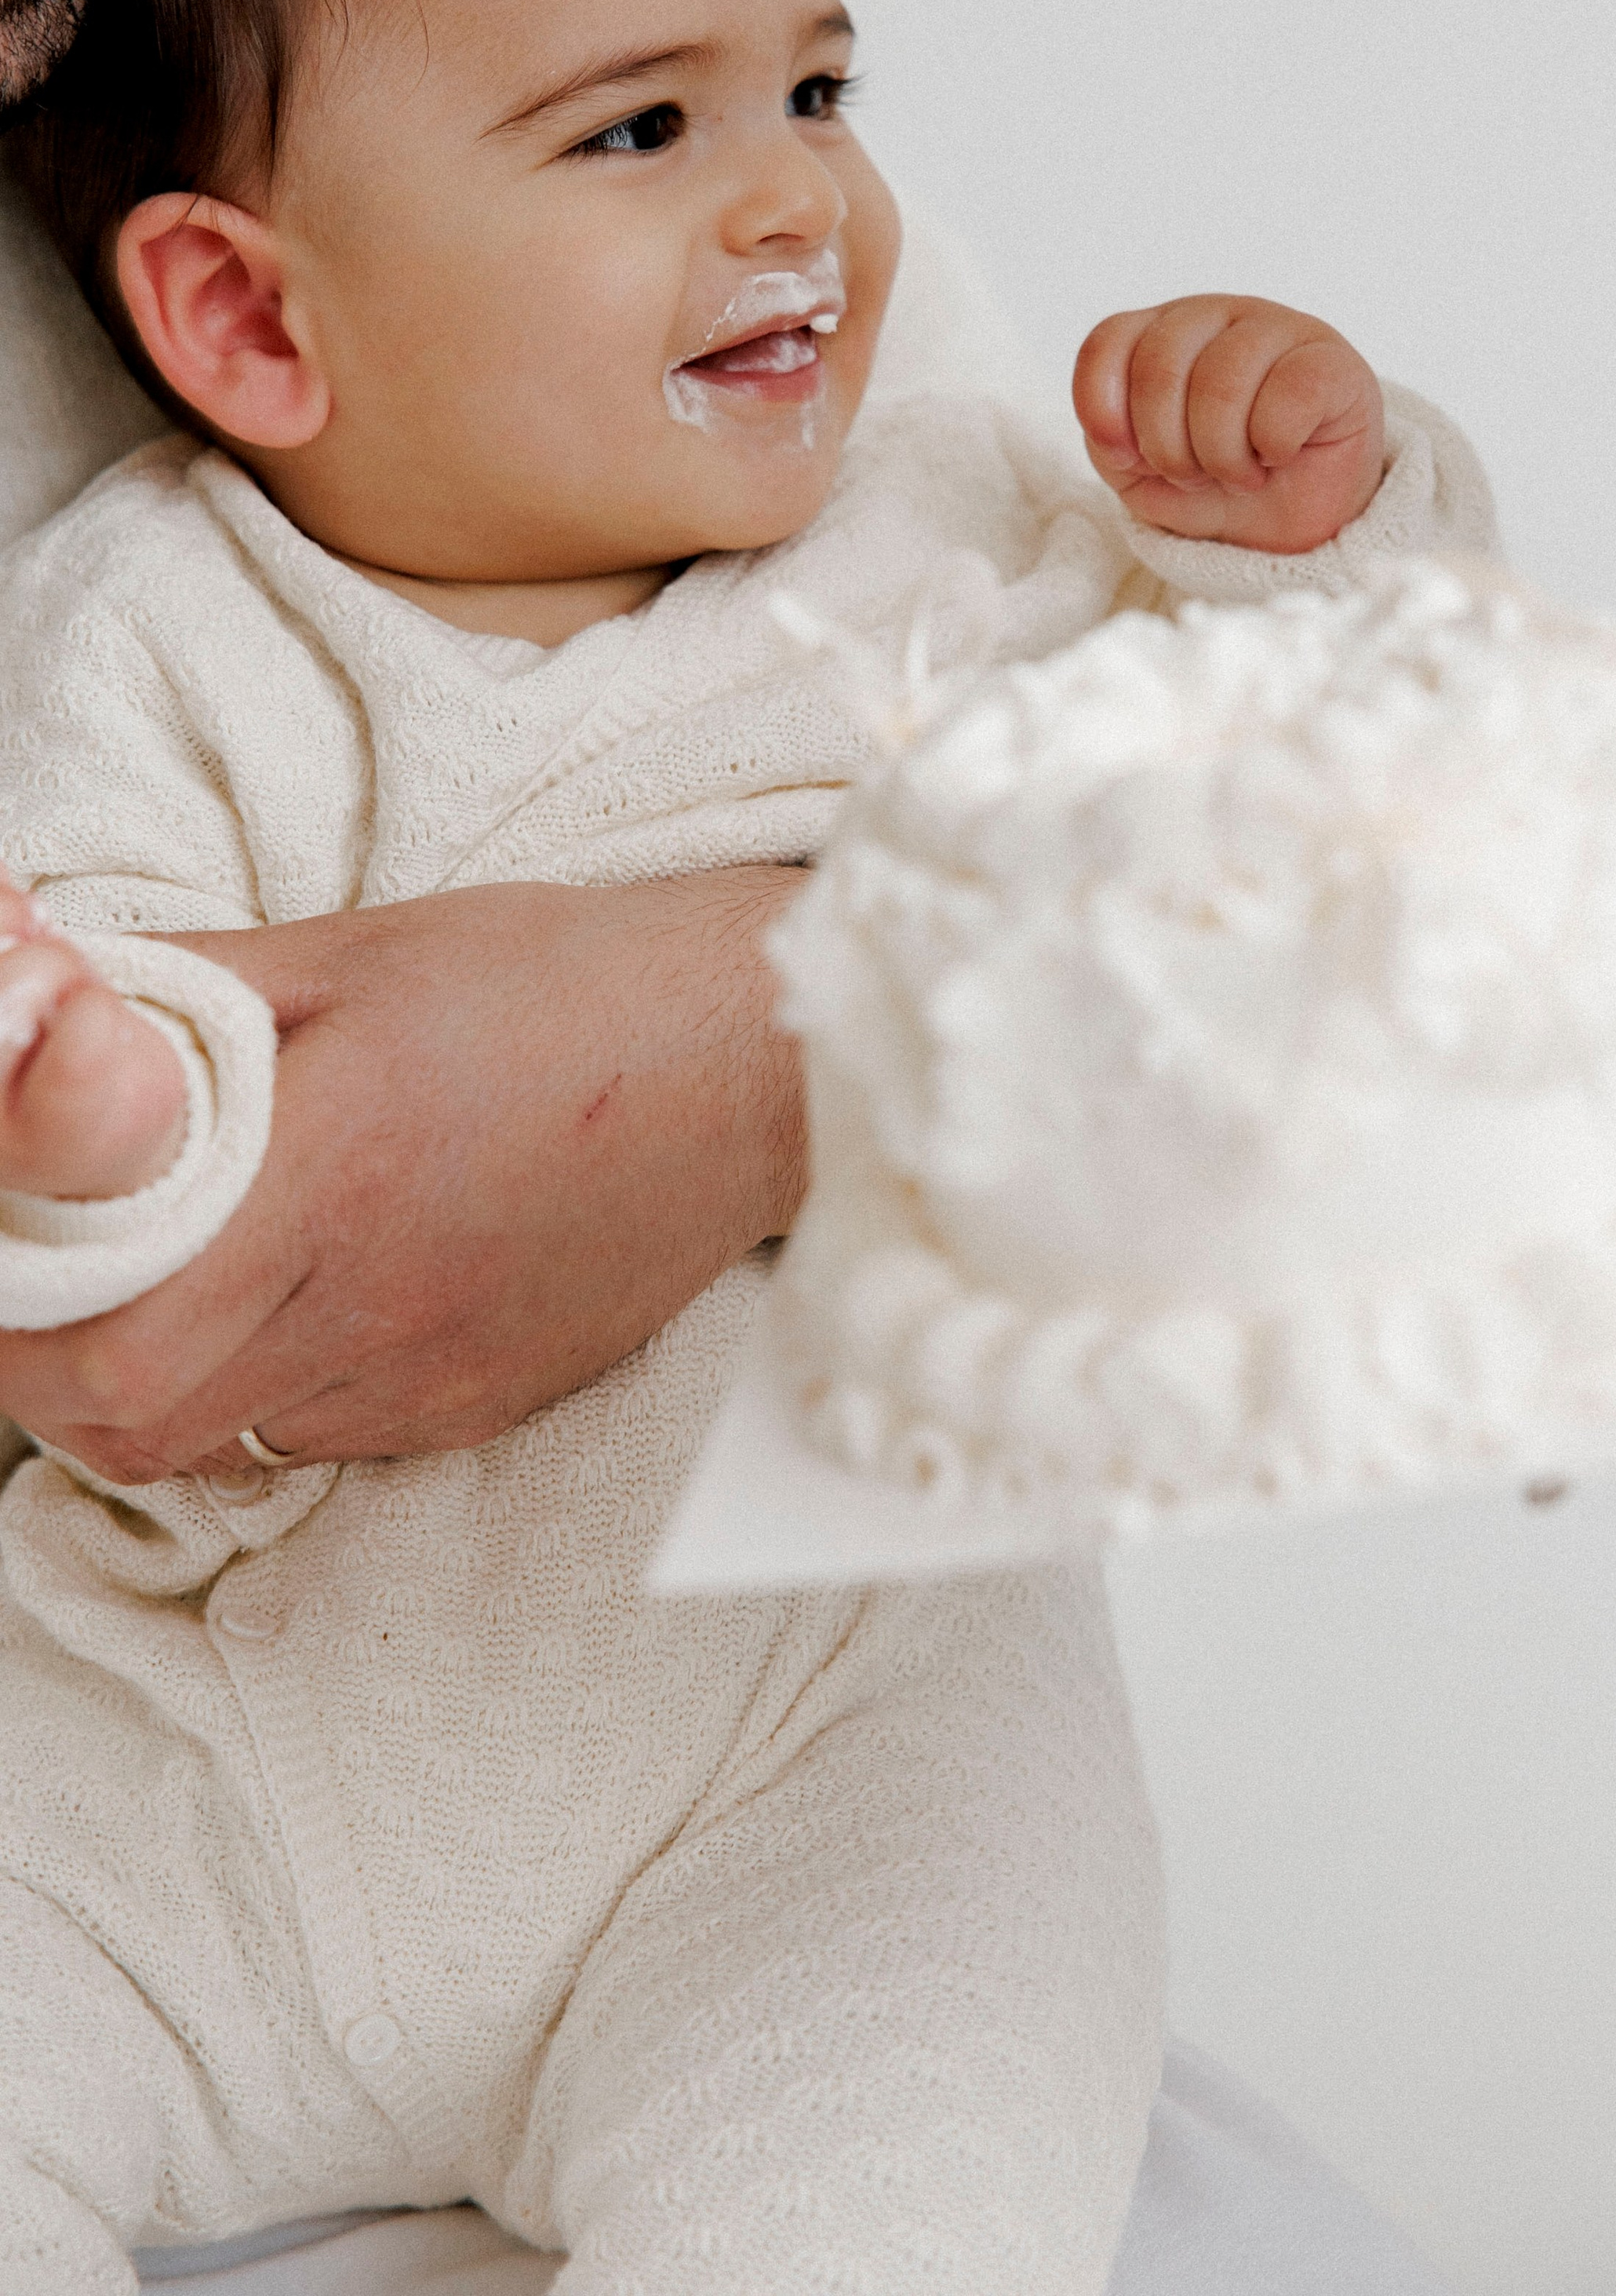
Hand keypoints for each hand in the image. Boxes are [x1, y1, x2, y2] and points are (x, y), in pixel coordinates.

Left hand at [0, 870, 806, 1483]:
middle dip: (54, 1364)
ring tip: (183, 1276)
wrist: (763, 1061)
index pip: (105, 1330)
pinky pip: (321, 1436)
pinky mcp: (483, 1402)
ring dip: (158, 1381)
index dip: (19, 1309)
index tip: (16, 1245)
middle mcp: (376, 1300)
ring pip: (215, 1445)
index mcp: (334, 1170)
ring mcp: (433, 1373)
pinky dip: (269, 1387)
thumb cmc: (565, 980)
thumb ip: (187, 991)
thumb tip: (43, 990)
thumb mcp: (359, 949)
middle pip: (130, 1422)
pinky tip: (306, 1293)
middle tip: (60, 1274)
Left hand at [1073, 296, 1384, 554]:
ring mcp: (1277, 328)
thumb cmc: (1216, 484)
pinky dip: (1274, 444)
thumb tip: (1117, 435)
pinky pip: (1288, 395)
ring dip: (1221, 456)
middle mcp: (1216, 316)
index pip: (1108, 343)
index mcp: (1161, 333)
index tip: (1126, 460)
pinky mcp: (1332, 361)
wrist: (1295, 521)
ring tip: (1240, 475)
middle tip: (1195, 477)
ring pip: (1221, 382)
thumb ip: (1110, 446)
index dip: (1104, 410)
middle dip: (1167, 448)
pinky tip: (1280, 455)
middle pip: (1159, 367)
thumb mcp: (1142, 476)